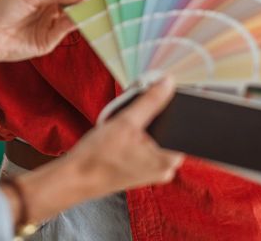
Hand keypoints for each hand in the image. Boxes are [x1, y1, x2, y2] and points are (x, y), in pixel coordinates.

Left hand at [0, 0, 88, 65]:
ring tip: (102, 5)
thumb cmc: (3, 9)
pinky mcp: (48, 42)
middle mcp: (49, 8)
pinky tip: (86, 17)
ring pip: (73, 17)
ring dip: (86, 11)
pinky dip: (77, 24)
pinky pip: (66, 30)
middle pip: (74, 3)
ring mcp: (50, 25)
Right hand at [67, 76, 183, 191]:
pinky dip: (137, 130)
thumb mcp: (126, 122)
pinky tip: (120, 128)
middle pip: (168, 127)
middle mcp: (165, 167)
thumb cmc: (99, 157)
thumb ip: (150, 102)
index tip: (167, 86)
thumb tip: (168, 83)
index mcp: (169, 160)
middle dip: (154, 110)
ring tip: (123, 116)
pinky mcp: (141, 167)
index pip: (184, 125)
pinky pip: (146, 142)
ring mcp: (153, 169)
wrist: (76, 177)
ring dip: (143, 119)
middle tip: (138, 98)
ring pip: (155, 133)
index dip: (176, 102)